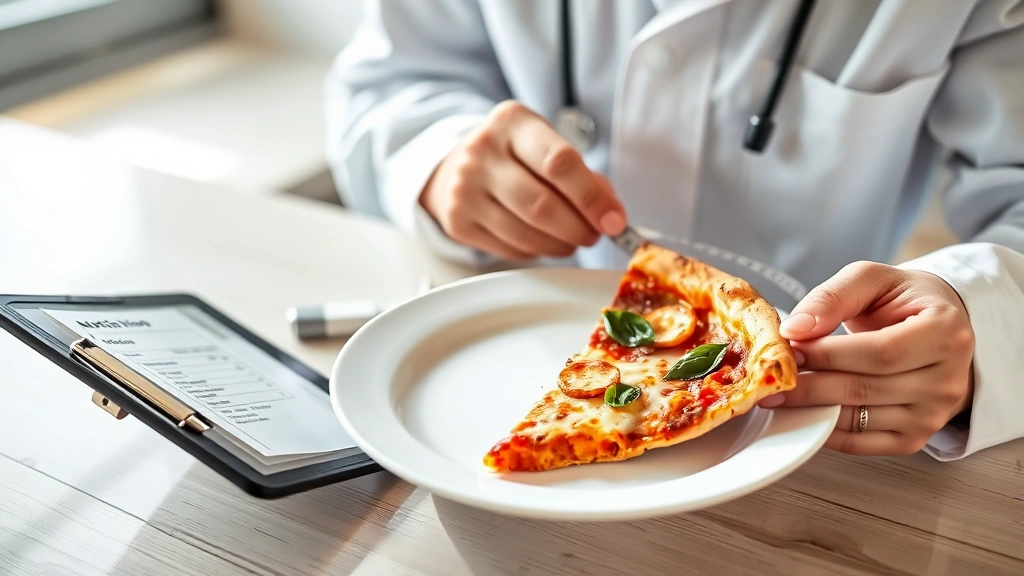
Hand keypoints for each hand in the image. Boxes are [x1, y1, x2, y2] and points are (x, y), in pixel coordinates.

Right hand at [419, 100, 626, 259]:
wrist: (458, 163)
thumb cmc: (515, 154)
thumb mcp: (545, 143)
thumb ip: (581, 174)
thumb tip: (610, 214)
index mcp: (511, 122)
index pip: (558, 163)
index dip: (592, 198)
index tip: (615, 221)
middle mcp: (481, 152)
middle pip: (541, 205)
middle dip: (578, 228)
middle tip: (595, 234)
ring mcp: (464, 189)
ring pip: (526, 234)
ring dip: (561, 245)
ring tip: (574, 240)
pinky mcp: (457, 222)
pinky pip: (510, 249)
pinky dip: (537, 251)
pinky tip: (545, 241)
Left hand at [758, 261, 974, 455]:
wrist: (937, 329)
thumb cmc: (903, 301)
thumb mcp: (872, 280)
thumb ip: (833, 297)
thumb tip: (795, 328)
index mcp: (945, 333)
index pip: (879, 353)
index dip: (828, 354)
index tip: (789, 349)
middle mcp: (947, 380)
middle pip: (865, 388)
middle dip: (810, 383)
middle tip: (772, 378)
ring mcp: (934, 415)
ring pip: (859, 419)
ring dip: (811, 409)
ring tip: (779, 394)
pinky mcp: (915, 438)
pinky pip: (861, 443)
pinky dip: (825, 430)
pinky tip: (802, 413)